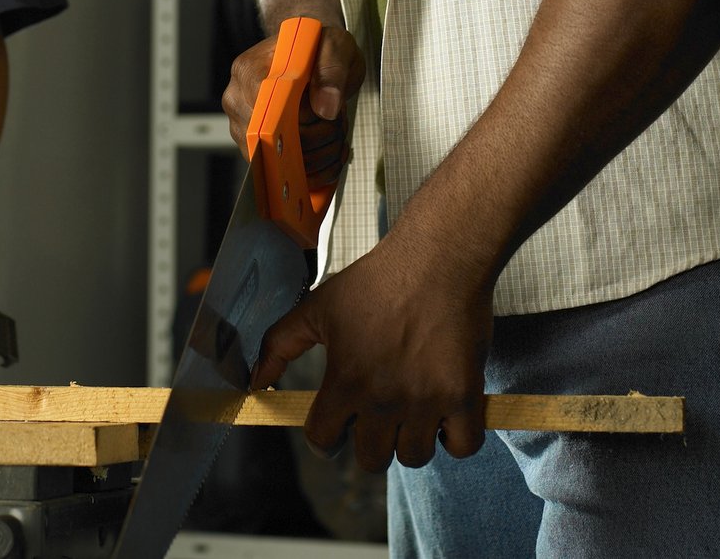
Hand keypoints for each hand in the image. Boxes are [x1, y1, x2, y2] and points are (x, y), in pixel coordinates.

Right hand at [222, 23, 364, 186]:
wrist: (311, 52)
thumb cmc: (317, 47)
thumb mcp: (335, 46)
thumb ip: (332, 71)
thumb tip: (325, 108)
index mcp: (250, 69)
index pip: (265, 108)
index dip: (297, 122)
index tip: (324, 122)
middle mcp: (238, 97)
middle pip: (272, 140)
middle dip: (314, 139)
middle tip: (336, 120)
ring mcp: (243, 124)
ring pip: (277, 161)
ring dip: (316, 155)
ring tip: (332, 130)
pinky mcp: (254, 144)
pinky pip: (279, 169)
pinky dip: (310, 166)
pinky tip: (325, 145)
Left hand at [249, 205, 495, 472]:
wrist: (436, 259)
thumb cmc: (375, 281)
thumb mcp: (317, 307)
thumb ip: (280, 344)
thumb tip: (255, 381)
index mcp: (345, 380)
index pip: (323, 441)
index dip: (326, 438)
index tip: (337, 427)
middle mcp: (383, 399)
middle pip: (371, 459)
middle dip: (370, 443)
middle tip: (378, 419)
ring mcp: (426, 401)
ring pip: (414, 456)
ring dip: (412, 441)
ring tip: (412, 413)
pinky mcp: (464, 396)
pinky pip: (464, 446)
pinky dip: (456, 438)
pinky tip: (446, 415)